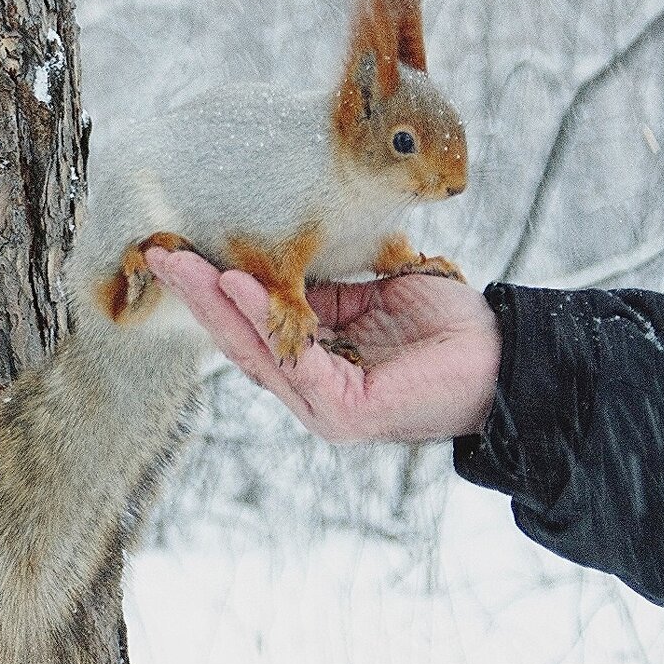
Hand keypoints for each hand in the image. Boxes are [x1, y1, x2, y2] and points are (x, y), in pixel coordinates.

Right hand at [145, 248, 500, 442]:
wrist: (504, 355)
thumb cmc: (444, 327)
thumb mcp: (368, 298)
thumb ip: (322, 295)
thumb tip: (271, 266)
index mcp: (315, 370)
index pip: (251, 333)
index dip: (213, 293)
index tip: (180, 251)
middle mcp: (312, 395)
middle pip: (239, 344)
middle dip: (197, 296)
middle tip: (159, 253)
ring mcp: (325, 409)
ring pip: (256, 353)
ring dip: (215, 304)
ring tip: (182, 263)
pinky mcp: (346, 412)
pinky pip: (295, 358)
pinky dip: (263, 318)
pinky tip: (238, 282)